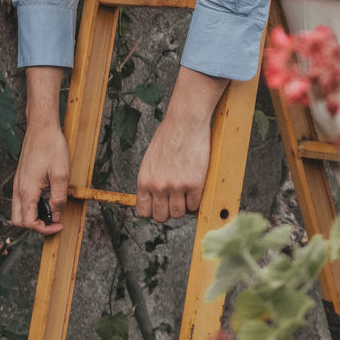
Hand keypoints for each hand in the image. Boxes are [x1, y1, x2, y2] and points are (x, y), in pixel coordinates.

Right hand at [13, 66, 68, 234]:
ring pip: (18, 211)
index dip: (45, 229)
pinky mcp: (21, 178)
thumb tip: (56, 216)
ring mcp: (18, 183)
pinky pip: (21, 200)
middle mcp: (18, 189)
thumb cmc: (52, 147)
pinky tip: (46, 198)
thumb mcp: (61, 174)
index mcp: (27, 190)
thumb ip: (58, 198)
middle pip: (19, 221)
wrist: (41, 127)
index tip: (59, 225)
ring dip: (33, 216)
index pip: (29, 223)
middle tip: (54, 221)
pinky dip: (32, 206)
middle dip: (36, 226)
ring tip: (52, 210)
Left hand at [136, 67, 228, 221]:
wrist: (185, 122)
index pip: (143, 212)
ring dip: (184, 206)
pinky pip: (195, 206)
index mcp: (144, 180)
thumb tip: (155, 196)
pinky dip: (196, 200)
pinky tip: (196, 187)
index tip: (161, 205)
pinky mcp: (194, 183)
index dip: (153, 210)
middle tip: (176, 199)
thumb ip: (151, 179)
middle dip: (169, 210)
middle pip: (161, 217)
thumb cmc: (169, 136)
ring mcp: (176, 186)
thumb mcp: (151, 160)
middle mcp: (158, 186)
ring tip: (187, 192)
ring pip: (178, 214)